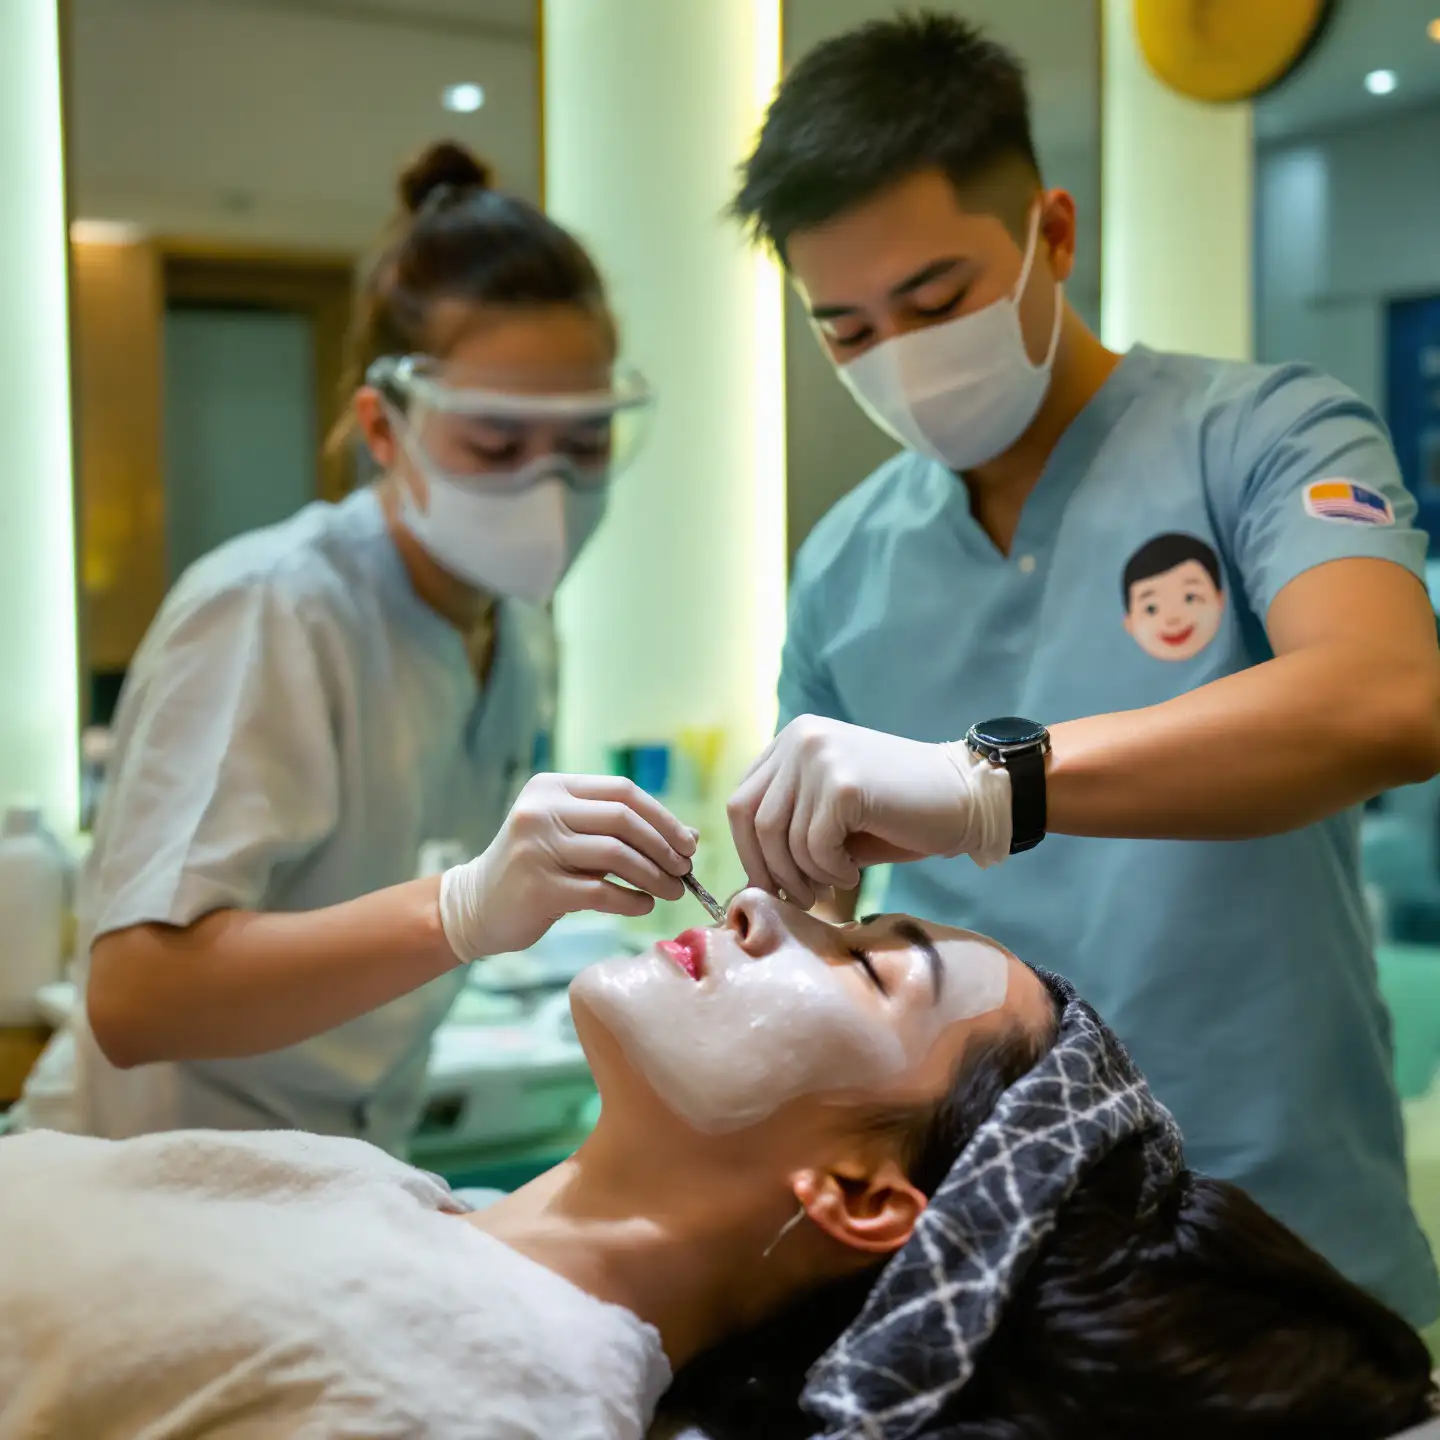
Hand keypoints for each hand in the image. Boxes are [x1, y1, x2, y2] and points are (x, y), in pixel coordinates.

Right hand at [438, 774, 697, 961]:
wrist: (477, 906)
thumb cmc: (537, 869)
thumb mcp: (572, 837)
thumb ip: (622, 831)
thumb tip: (689, 836)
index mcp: (552, 788)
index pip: (622, 791)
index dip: (662, 816)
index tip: (688, 842)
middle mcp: (541, 811)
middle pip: (623, 819)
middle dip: (663, 846)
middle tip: (684, 869)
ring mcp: (536, 848)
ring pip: (616, 855)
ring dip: (654, 876)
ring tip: (673, 891)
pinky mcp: (538, 888)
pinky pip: (601, 892)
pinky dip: (632, 900)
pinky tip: (644, 905)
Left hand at [727, 716, 1011, 908]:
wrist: (966, 799)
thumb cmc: (898, 815)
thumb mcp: (829, 813)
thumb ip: (789, 826)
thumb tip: (747, 877)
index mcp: (792, 740)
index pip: (740, 802)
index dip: (748, 852)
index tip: (771, 885)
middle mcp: (800, 739)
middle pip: (751, 820)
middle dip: (771, 870)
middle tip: (801, 897)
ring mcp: (820, 756)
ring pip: (782, 837)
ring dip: (805, 875)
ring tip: (835, 882)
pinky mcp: (843, 784)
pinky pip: (814, 846)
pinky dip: (831, 871)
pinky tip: (854, 870)